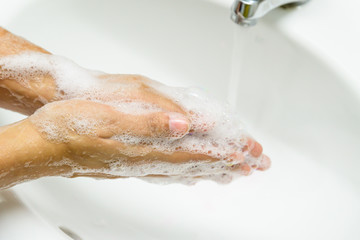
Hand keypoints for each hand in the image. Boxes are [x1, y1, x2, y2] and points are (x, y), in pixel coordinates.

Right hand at [27, 99, 269, 182]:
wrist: (46, 147)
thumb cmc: (71, 130)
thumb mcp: (108, 119)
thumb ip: (149, 124)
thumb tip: (184, 125)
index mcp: (146, 150)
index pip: (195, 154)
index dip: (223, 154)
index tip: (247, 155)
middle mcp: (147, 162)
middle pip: (196, 166)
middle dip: (227, 164)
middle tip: (253, 165)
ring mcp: (140, 165)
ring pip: (185, 171)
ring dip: (212, 170)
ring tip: (233, 171)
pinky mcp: (131, 164)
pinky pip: (169, 170)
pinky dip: (188, 171)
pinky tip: (192, 173)